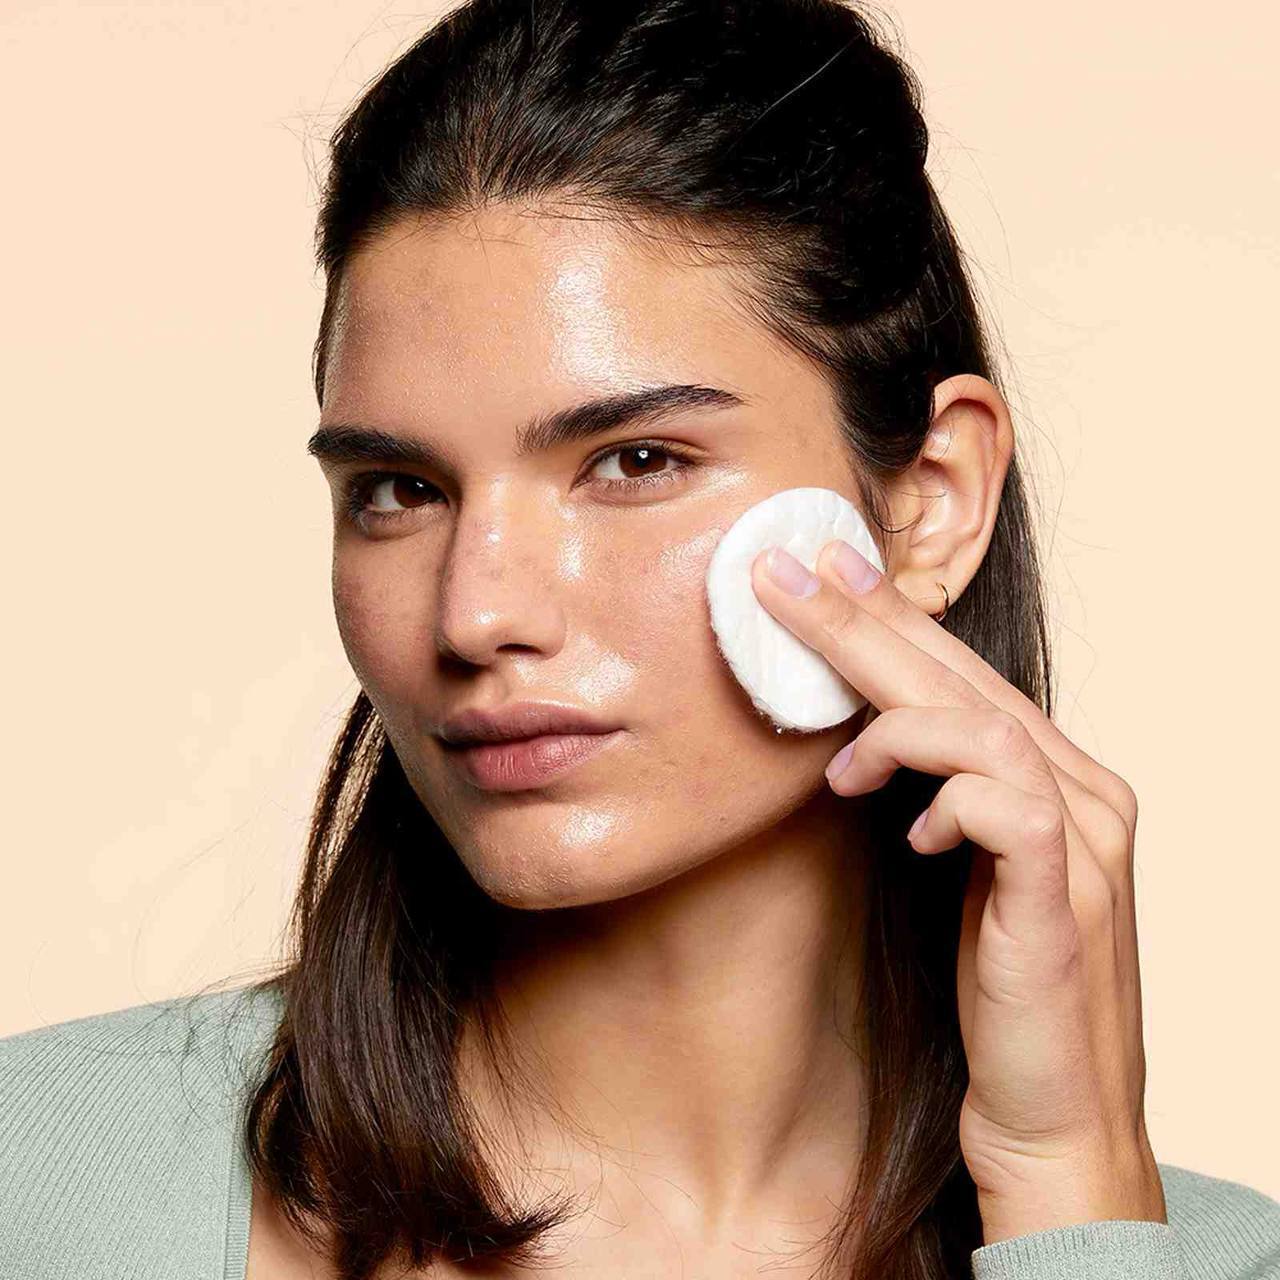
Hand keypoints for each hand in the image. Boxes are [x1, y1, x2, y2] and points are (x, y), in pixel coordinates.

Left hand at [751, 539, 1167, 1244]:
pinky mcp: (1065, 898)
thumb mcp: (964, 867)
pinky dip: (946, 798)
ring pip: (983, 724)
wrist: (1055, 1116)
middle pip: (962, 676)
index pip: (961, 671)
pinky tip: (913, 832)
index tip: (815, 569)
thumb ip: (938, 791)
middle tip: (781, 575)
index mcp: (1059, 775)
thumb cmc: (998, 984)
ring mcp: (1087, 842)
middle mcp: (1086, 790)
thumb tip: (863, 730)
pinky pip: (1008, 808)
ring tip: (838, 755)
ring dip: (894, 717)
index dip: (886, 616)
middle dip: (863, 622)